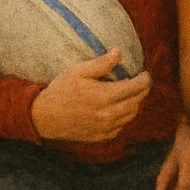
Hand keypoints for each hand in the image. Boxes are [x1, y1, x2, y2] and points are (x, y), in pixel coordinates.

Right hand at [31, 49, 150, 142]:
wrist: (44, 118)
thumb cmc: (60, 91)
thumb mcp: (78, 71)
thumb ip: (101, 63)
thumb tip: (119, 52)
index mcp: (105, 96)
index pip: (136, 88)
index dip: (145, 80)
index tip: (145, 73)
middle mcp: (108, 114)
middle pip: (137, 102)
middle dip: (143, 91)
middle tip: (143, 82)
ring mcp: (105, 128)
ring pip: (130, 116)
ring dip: (135, 104)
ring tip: (133, 94)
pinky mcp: (100, 137)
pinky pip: (120, 128)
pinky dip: (124, 118)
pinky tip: (120, 109)